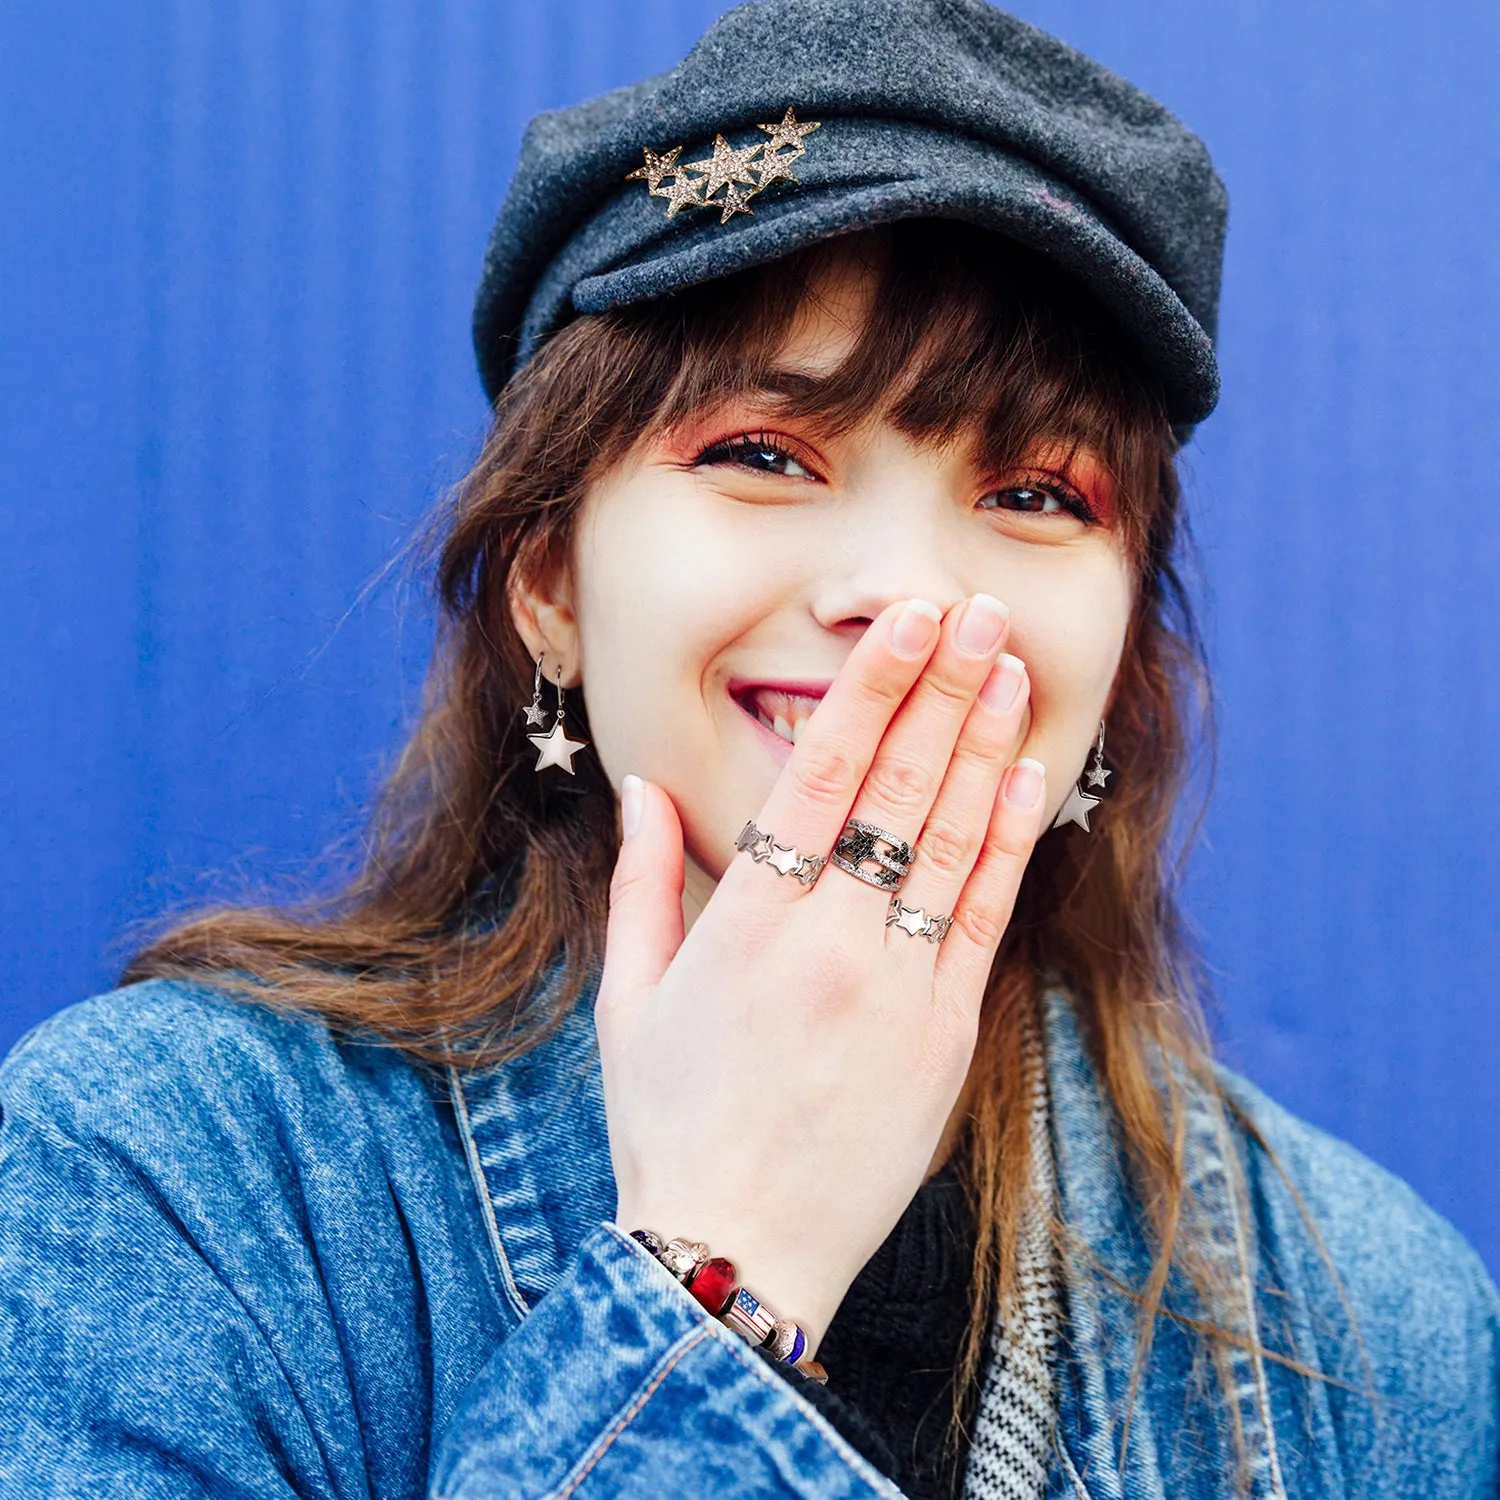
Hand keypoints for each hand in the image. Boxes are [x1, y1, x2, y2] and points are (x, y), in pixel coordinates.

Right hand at [595, 595, 1046, 1350]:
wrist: (737, 1250)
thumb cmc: (669, 1121)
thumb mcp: (629, 1000)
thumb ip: (641, 883)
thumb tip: (642, 788)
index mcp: (744, 925)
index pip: (820, 775)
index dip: (873, 688)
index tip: (908, 621)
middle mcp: (827, 943)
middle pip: (897, 789)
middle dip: (942, 688)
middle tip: (978, 610)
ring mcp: (896, 989)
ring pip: (950, 841)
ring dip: (984, 745)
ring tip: (1010, 666)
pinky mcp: (944, 1035)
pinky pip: (983, 919)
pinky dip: (1006, 843)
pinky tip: (1026, 777)